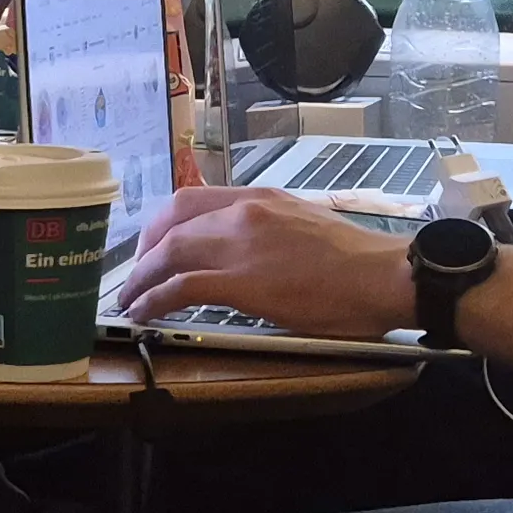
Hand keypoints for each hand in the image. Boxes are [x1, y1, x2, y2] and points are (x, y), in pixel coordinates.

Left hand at [114, 185, 415, 339]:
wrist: (382, 276)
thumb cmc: (356, 262)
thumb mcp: (304, 225)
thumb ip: (269, 229)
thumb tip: (250, 248)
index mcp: (260, 198)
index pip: (192, 198)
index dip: (162, 223)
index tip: (152, 244)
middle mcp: (244, 212)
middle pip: (172, 222)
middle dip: (145, 250)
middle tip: (135, 275)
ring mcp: (240, 244)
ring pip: (170, 253)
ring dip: (142, 278)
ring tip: (130, 300)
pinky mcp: (241, 281)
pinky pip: (182, 286)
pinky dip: (155, 299)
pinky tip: (146, 313)